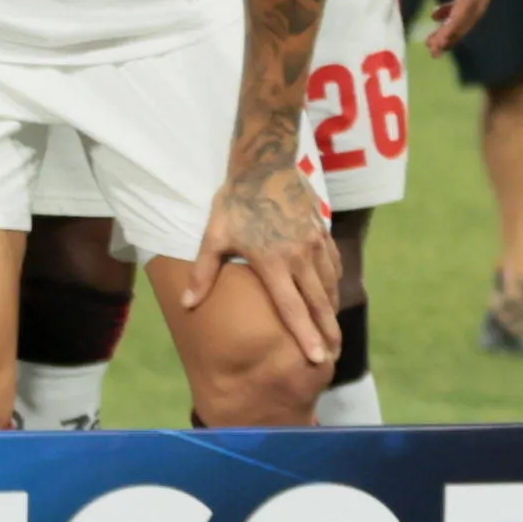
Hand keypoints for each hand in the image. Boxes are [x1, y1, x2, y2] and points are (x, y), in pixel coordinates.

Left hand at [206, 154, 345, 376]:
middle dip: (327, 332)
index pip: (292, 307)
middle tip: (332, 358)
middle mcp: (299, 256)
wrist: (265, 163)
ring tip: (333, 335)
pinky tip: (332, 297)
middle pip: (318, 303)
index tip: (316, 358)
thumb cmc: (234, 201)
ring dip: (332, 312)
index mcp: (272, 261)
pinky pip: (333, 265)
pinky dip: (334, 284)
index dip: (305, 335)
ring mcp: (314, 243)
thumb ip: (203, 272)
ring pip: (329, 285)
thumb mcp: (214, 236)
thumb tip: (188, 305)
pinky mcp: (322, 232)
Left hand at [416, 0, 505, 51]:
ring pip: (478, 1)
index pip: (468, 4)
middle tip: (434, 51)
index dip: (452, 27)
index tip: (435, 45)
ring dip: (459, 20)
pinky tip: (442, 10)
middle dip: (456, 32)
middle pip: (477, 9)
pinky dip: (461, 3)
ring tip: (437, 38)